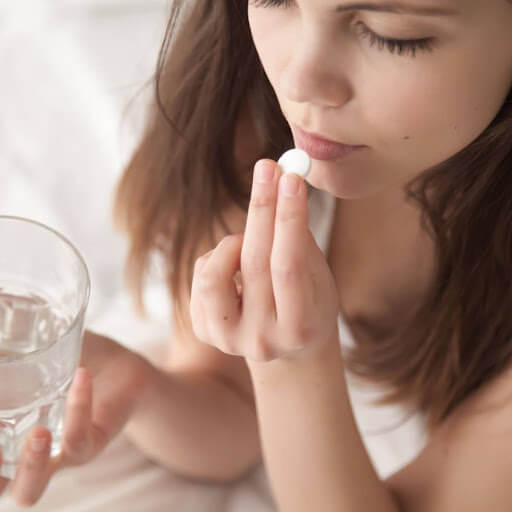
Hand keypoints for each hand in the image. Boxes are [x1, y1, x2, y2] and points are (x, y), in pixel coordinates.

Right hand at [0, 330, 149, 506]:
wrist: (123, 369)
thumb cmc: (77, 359)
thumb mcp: (46, 343)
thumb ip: (20, 331)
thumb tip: (6, 294)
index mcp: (3, 430)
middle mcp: (19, 451)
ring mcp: (54, 455)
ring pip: (30, 489)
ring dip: (28, 466)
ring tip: (38, 434)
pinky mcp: (89, 446)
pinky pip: (79, 440)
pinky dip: (79, 407)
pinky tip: (80, 375)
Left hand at [190, 159, 339, 362]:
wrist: (286, 344)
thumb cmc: (308, 302)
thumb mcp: (318, 278)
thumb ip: (300, 240)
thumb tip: (280, 184)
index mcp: (300, 329)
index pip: (289, 266)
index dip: (289, 219)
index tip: (291, 177)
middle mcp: (262, 341)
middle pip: (254, 264)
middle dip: (262, 208)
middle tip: (268, 168)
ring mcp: (229, 340)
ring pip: (214, 273)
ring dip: (234, 241)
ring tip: (249, 240)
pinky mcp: (205, 331)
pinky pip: (202, 277)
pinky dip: (218, 257)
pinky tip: (235, 263)